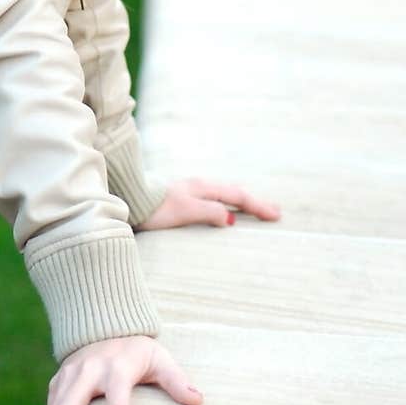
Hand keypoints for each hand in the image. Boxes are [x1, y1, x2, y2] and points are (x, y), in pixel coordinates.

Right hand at [36, 336, 200, 404]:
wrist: (103, 329)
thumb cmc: (137, 352)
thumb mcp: (158, 359)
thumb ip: (175, 380)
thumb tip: (197, 401)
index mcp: (117, 364)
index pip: (117, 383)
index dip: (117, 401)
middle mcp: (88, 369)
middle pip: (72, 399)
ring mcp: (69, 377)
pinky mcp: (57, 385)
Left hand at [136, 179, 280, 230]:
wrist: (129, 198)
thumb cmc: (155, 207)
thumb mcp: (186, 211)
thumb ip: (210, 212)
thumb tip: (232, 218)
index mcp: (203, 188)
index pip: (237, 197)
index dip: (258, 206)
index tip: (276, 216)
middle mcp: (198, 186)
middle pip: (233, 192)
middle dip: (254, 202)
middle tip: (274, 212)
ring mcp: (189, 190)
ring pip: (223, 194)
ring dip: (241, 202)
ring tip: (254, 209)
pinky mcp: (180, 197)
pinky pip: (212, 198)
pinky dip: (226, 203)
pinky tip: (223, 210)